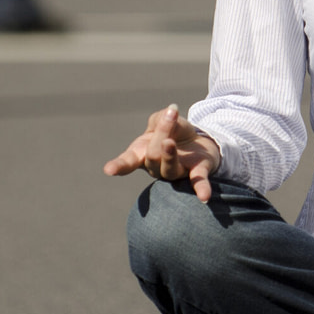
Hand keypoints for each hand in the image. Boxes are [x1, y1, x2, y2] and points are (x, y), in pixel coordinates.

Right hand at [103, 104, 220, 201]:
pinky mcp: (198, 171)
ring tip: (169, 142)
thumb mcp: (164, 119)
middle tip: (170, 115)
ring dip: (168, 155)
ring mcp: (177, 171)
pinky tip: (204, 198)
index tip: (109, 171)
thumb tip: (168, 116)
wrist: (199, 140)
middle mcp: (157, 167)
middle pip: (153, 156)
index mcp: (142, 154)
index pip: (128, 161)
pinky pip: (198, 181)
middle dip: (161, 133)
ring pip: (169, 169)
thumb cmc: (174, 132)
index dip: (118, 166)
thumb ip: (161, 118)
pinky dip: (201, 189)